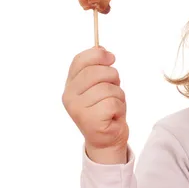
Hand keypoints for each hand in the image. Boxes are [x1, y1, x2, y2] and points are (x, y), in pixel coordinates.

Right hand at [62, 46, 128, 163]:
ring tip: (112, 105)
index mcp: (70, 85)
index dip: (98, 55)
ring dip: (118, 96)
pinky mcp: (90, 120)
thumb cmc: (106, 109)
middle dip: (113, 77)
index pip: (80, 60)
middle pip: (96, 72)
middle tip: (114, 89)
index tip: (111, 57)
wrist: (107, 139)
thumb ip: (98, 68)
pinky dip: (119, 108)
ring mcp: (78, 109)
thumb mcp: (101, 86)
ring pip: (107, 88)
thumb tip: (102, 48)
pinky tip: (113, 116)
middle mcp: (69, 96)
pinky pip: (113, 103)